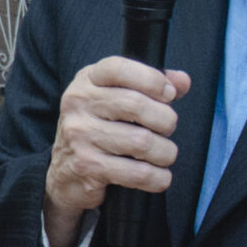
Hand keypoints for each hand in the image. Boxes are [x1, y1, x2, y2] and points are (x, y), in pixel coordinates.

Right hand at [43, 58, 192, 246]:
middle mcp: (79, 104)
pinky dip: (158, 177)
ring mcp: (80, 136)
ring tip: (164, 154)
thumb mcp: (115, 98)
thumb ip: (150, 86)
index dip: (151, 79)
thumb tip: (182, 80)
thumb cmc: (98, 130)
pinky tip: (159, 176)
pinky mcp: (88, 166)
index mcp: (87, 81)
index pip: (119, 68)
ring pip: (142, 142)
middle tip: (167, 129)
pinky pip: (137, 173)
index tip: (169, 94)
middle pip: (136, 105)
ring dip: (165, 152)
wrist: (64, 174)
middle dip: (165, 120)